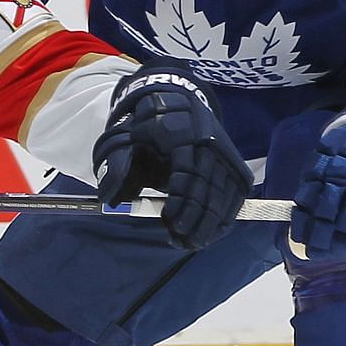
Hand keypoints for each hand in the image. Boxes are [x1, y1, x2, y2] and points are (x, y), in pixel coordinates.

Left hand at [93, 72, 248, 249]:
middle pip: (208, 186)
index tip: (169, 221)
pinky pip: (236, 194)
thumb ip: (116, 168)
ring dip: (210, 222)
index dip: (181, 200)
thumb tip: (109, 200)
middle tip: (180, 240)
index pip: (187, 172)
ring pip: (225, 193)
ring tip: (192, 241)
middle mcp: (209, 143)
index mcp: (180, 134)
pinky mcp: (236, 163)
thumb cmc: (148, 131)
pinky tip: (213, 231)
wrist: (177, 104)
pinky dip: (226, 215)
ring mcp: (226, 153)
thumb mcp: (127, 142)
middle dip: (195, 218)